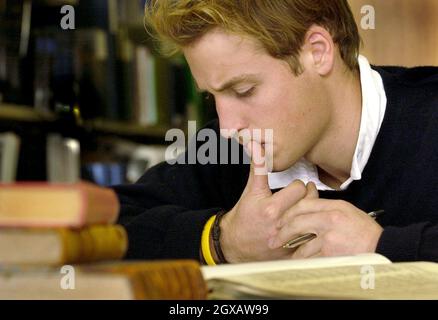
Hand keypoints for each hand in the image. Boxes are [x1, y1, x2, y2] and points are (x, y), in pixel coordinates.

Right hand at [219, 141, 306, 262]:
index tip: (295, 188)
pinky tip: (307, 226)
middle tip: (304, 196)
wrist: (235, 244)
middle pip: (309, 203)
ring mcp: (287, 240)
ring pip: (313, 220)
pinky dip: (312, 231)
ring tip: (307, 208)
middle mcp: (281, 225)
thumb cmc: (244, 217)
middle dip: (308, 197)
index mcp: (271, 208)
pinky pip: (311, 239)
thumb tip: (255, 144)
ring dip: (313, 213)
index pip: (299, 189)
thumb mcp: (250, 190)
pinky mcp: (291, 252)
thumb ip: (257, 167)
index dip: (298, 186)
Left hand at [269, 196, 383, 258]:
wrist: (383, 247)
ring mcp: (330, 237)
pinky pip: (311, 258)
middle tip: (273, 240)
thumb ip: (327, 208)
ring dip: (293, 252)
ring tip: (288, 256)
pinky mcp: (331, 253)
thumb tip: (307, 207)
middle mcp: (330, 219)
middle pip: (297, 223)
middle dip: (282, 233)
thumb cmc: (366, 231)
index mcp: (334, 206)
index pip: (303, 205)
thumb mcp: (347, 211)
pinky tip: (301, 264)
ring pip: (302, 245)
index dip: (288, 213)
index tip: (280, 221)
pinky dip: (305, 262)